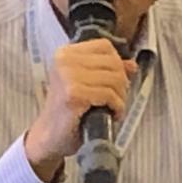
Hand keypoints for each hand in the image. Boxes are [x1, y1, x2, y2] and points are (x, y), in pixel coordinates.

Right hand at [24, 39, 136, 181]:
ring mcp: (68, 76)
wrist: (49, 136)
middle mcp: (64, 60)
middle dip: (122, 83)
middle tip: (115, 99)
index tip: (115, 80)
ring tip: (113, 107)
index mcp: (65, 53)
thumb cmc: (67, 111)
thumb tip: (131, 65)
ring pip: (115, 79)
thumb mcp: (86, 84)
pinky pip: (110, 95)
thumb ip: (108, 70)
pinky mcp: (74, 94)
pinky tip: (112, 114)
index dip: (117, 63)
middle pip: (113, 63)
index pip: (105, 46)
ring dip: (120, 97)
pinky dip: (117, 107)